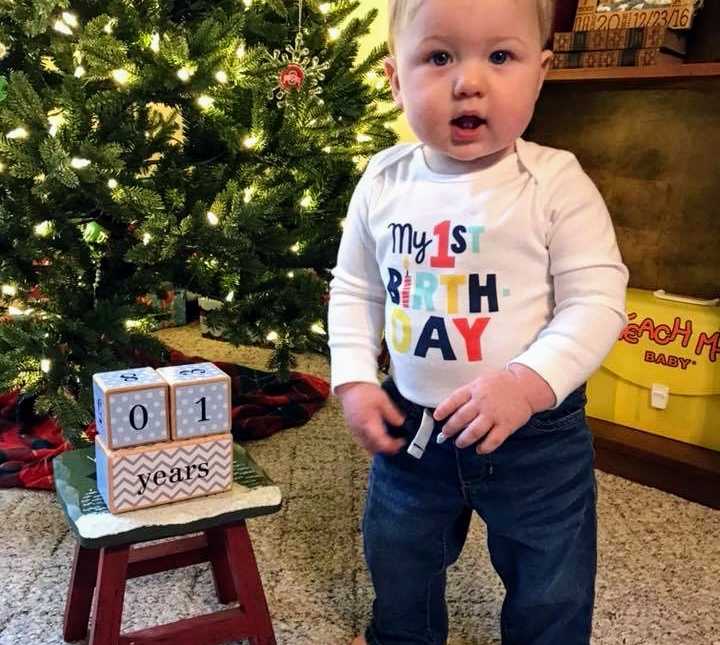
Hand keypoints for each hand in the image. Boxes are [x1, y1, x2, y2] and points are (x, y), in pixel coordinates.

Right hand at [336, 382, 406, 454]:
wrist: (350, 386)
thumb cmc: (365, 392)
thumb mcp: (383, 400)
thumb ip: (393, 414)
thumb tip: (402, 424)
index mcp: (369, 425)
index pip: (382, 443)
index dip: (394, 446)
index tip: (402, 442)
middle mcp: (360, 431)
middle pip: (375, 449)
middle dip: (387, 449)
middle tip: (397, 444)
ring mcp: (355, 431)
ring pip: (367, 447)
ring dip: (379, 447)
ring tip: (389, 441)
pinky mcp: (352, 429)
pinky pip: (362, 442)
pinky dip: (372, 443)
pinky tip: (378, 437)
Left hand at [433, 365, 554, 453]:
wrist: (525, 386)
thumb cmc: (501, 384)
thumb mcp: (481, 382)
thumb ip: (468, 394)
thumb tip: (451, 408)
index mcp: (474, 389)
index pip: (454, 400)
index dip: (444, 409)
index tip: (437, 417)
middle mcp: (482, 402)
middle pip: (461, 418)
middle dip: (450, 428)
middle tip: (446, 434)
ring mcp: (494, 414)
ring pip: (474, 431)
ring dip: (464, 440)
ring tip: (459, 443)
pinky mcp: (506, 425)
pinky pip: (493, 440)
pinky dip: (484, 447)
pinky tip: (479, 449)